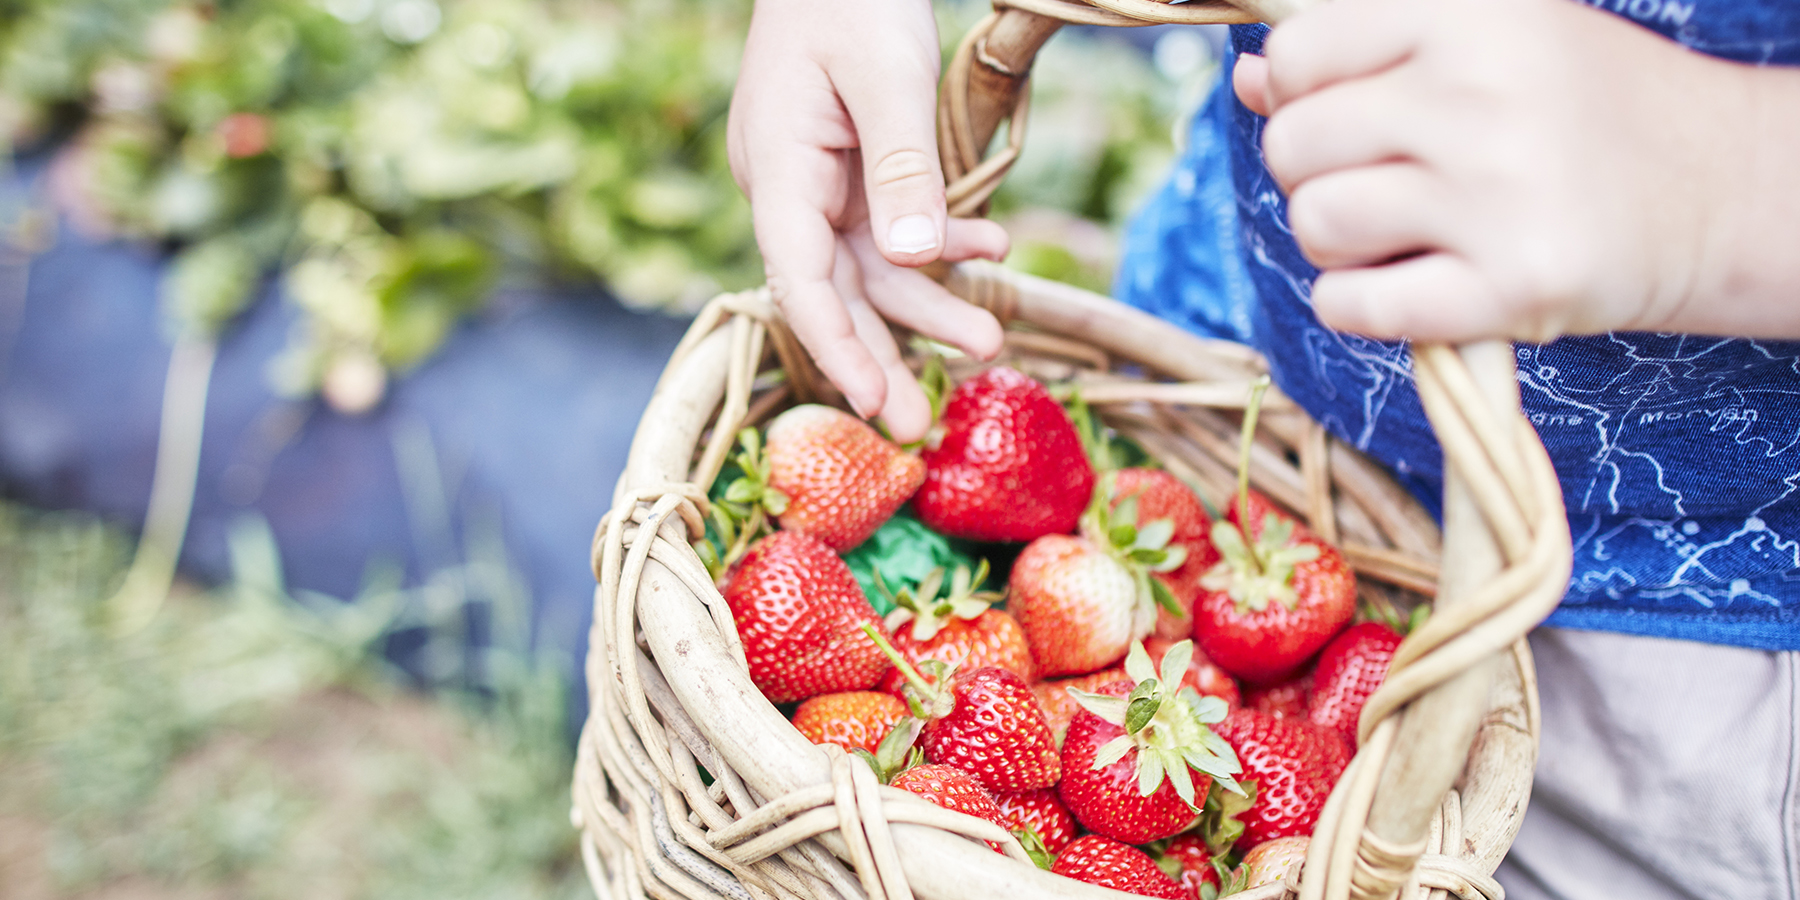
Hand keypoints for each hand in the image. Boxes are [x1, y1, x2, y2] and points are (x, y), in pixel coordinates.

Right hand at [728, 0, 1009, 441]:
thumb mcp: (887, 73)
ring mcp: (822, 179)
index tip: (870, 402)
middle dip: (879, 356)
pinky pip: (896, 223)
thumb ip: (902, 164)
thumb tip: (917, 257)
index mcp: (778, 167)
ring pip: (873, 264)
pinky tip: (994, 245)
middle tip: (917, 426)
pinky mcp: (855, 168)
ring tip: (994, 339)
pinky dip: (944, 237)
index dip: (834, 346)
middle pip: (833, 290)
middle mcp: (791, 185)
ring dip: (930, 302)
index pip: (798, 276)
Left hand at [1233, 0, 1799, 343]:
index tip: (1346, 114)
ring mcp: (1497, 194)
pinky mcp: (1511, 287)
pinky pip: (1352, 306)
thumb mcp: (1487, 44)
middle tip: (1380, 182)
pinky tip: (1404, 285)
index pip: (1297, 54)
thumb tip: (1245, 77)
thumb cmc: (1579, 110)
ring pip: (1316, 224)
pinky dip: (1356, 305)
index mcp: (1472, 16)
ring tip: (1401, 234)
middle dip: (1314, 174)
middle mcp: (1481, 96)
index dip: (1298, 94)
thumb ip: (1361, 53)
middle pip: (1292, 147)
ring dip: (1337, 243)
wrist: (1717, 190)